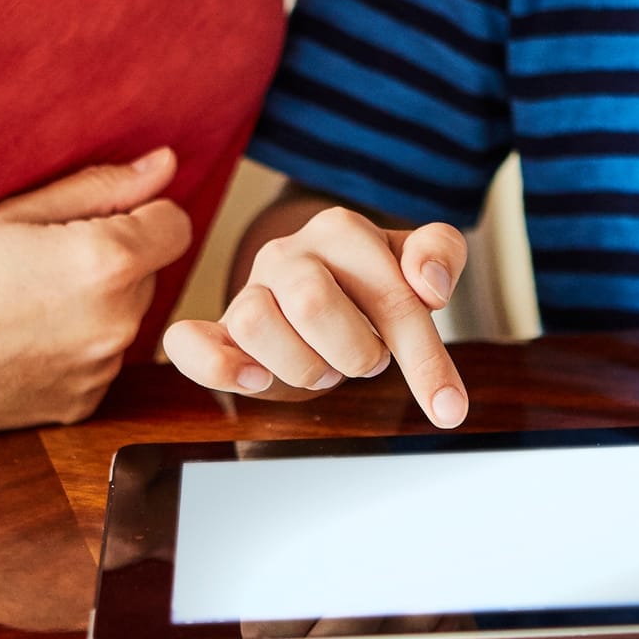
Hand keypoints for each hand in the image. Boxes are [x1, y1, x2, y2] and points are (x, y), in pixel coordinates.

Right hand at [0, 147, 192, 434]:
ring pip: (125, 319)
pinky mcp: (82, 405)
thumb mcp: (17, 211)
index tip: (90, 219)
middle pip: (149, 273)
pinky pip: (100, 362)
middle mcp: (119, 322)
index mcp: (110, 262)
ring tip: (24, 302)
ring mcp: (102, 369)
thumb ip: (103, 188)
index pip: (175, 223)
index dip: (138, 214)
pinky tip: (21, 340)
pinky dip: (76, 349)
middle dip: (113, 260)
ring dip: (97, 306)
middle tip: (39, 261)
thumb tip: (166, 165)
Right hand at [164, 207, 469, 427]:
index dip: (424, 356)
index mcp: (341, 231)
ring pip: (253, 322)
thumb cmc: (370, 284)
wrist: (321, 293)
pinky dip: (219, 366)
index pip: (389, 291)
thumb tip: (431, 285)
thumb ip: (440, 253)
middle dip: (355, 352)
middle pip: (311, 302)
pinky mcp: (217, 329)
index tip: (448, 407)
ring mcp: (248, 289)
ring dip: (303, 366)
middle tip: (369, 361)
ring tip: (326, 368)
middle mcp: (288, 253)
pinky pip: (189, 343)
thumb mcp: (416, 264)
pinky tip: (257, 381)